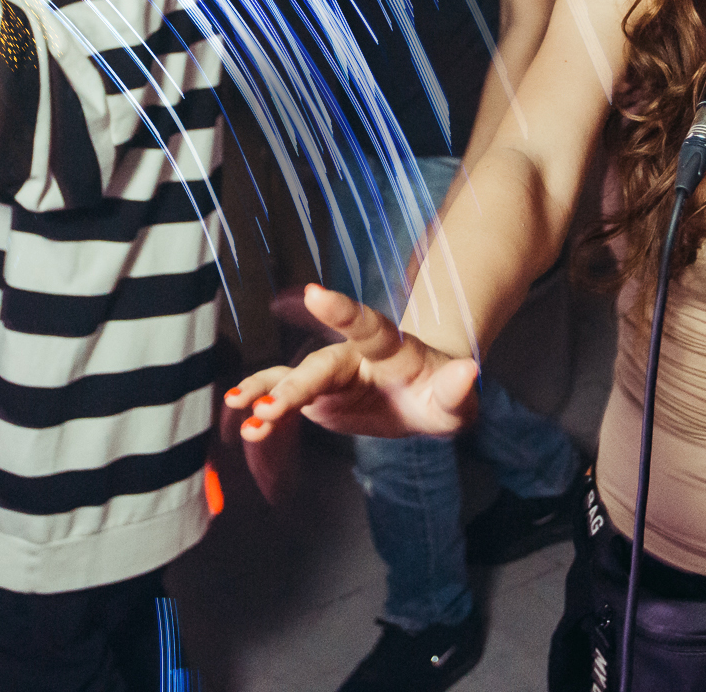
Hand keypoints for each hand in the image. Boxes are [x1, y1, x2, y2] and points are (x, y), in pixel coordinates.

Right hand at [227, 283, 479, 439]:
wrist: (419, 400)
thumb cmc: (440, 398)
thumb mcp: (456, 402)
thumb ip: (457, 390)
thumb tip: (469, 372)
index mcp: (391, 350)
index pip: (368, 326)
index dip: (343, 311)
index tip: (316, 294)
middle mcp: (354, 355)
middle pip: (322, 365)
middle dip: (296, 385)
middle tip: (272, 408)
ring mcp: (331, 374)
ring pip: (293, 377)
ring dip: (268, 393)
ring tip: (241, 411)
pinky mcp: (315, 394)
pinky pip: (281, 394)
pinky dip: (260, 401)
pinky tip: (236, 412)